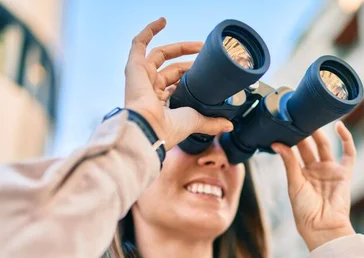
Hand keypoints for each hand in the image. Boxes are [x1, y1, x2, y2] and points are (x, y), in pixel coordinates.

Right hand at [123, 18, 232, 149]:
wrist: (150, 128)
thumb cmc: (167, 129)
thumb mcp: (195, 121)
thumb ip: (211, 122)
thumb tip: (229, 125)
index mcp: (161, 104)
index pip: (176, 84)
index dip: (190, 76)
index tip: (205, 72)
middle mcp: (149, 90)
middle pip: (171, 69)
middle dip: (190, 63)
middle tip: (206, 58)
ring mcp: (141, 78)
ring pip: (160, 55)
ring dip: (180, 47)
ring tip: (199, 45)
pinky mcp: (134, 68)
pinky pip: (139, 44)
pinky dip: (149, 31)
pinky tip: (162, 21)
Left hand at [271, 121, 356, 250]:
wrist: (322, 226)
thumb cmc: (304, 210)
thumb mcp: (293, 183)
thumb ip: (289, 162)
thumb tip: (277, 143)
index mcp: (301, 174)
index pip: (296, 151)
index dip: (292, 139)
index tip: (285, 124)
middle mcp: (315, 170)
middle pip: (310, 146)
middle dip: (305, 133)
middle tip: (298, 117)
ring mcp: (330, 171)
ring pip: (325, 146)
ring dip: (320, 133)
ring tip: (312, 117)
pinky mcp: (345, 173)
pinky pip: (348, 152)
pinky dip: (346, 138)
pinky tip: (338, 126)